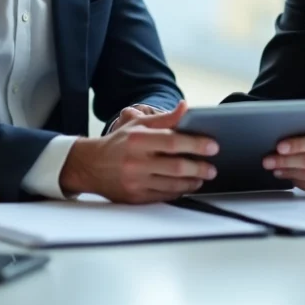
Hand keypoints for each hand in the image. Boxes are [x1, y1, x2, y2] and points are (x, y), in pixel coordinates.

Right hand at [60, 101, 218, 203]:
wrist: (91, 166)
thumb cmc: (119, 143)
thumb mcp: (138, 124)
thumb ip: (165, 119)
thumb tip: (186, 107)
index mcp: (138, 140)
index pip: (173, 142)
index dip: (196, 144)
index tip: (213, 146)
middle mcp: (136, 162)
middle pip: (176, 167)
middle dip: (199, 168)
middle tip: (212, 168)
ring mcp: (135, 182)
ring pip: (173, 185)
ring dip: (192, 182)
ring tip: (203, 177)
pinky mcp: (135, 198)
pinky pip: (164, 196)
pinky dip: (179, 191)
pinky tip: (186, 186)